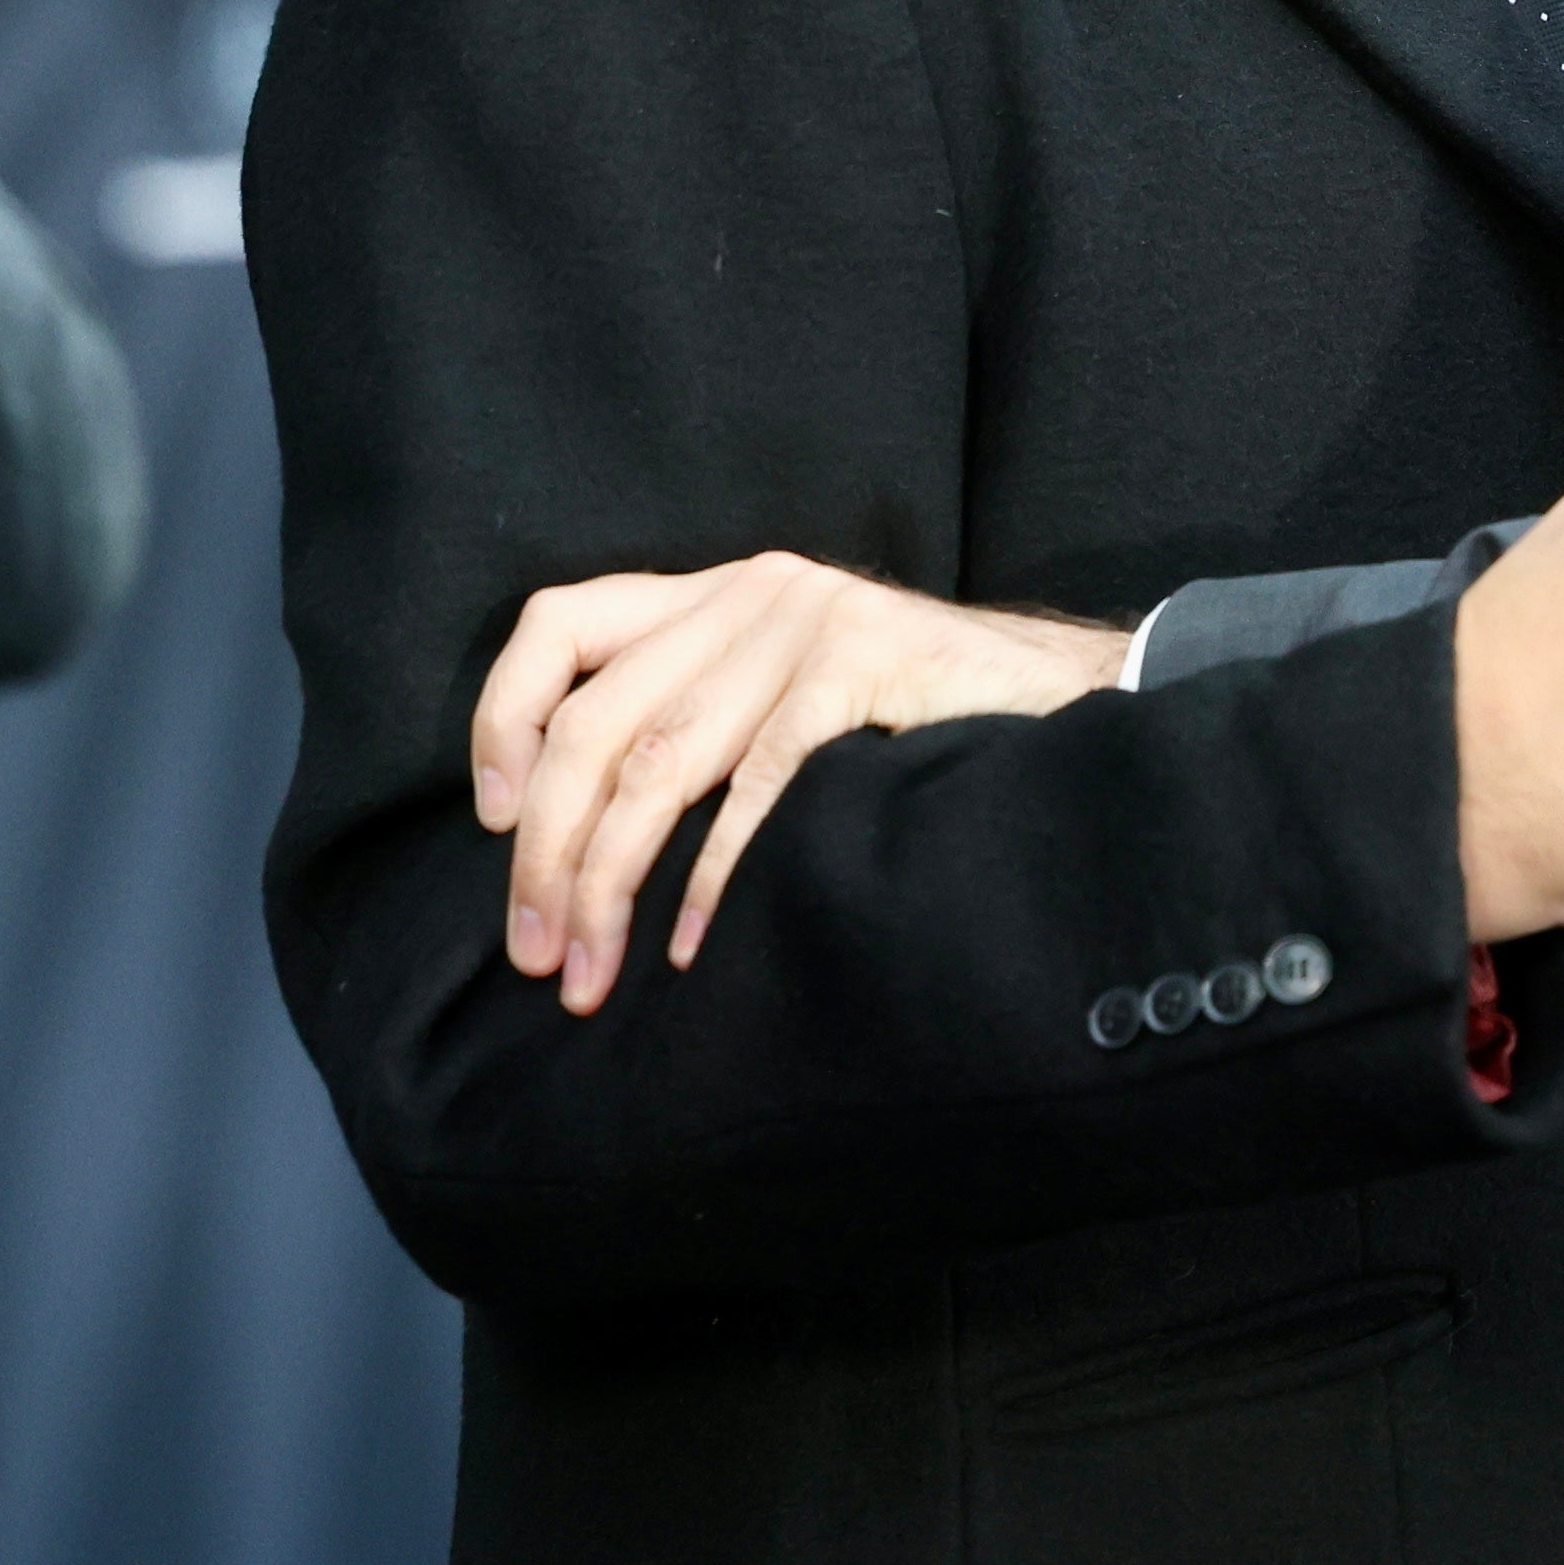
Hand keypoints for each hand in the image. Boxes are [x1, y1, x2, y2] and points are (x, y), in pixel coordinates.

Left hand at [468, 554, 1125, 1011]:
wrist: (1072, 693)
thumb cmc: (918, 721)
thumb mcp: (791, 694)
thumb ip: (703, 722)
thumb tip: (575, 840)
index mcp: (717, 592)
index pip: (559, 622)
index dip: (502, 716)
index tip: (490, 820)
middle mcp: (750, 592)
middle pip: (594, 721)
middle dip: (545, 853)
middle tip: (534, 955)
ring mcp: (806, 623)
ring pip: (658, 760)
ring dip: (607, 883)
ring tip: (588, 972)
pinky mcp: (860, 666)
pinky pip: (755, 781)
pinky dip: (711, 874)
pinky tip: (692, 945)